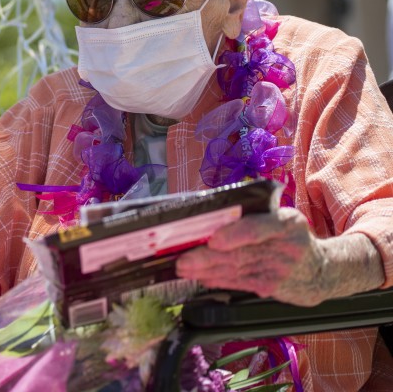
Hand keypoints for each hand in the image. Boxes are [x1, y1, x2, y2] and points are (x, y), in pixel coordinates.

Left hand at [176, 208, 329, 305]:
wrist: (323, 271)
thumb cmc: (292, 237)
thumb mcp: (284, 218)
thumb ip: (257, 217)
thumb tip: (213, 217)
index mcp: (286, 223)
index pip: (258, 229)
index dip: (235, 235)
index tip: (213, 240)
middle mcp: (284, 248)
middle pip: (240, 254)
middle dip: (206, 258)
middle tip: (182, 260)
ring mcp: (278, 271)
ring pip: (234, 270)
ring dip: (204, 271)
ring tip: (183, 268)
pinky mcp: (270, 288)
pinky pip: (237, 283)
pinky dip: (216, 280)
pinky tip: (201, 277)